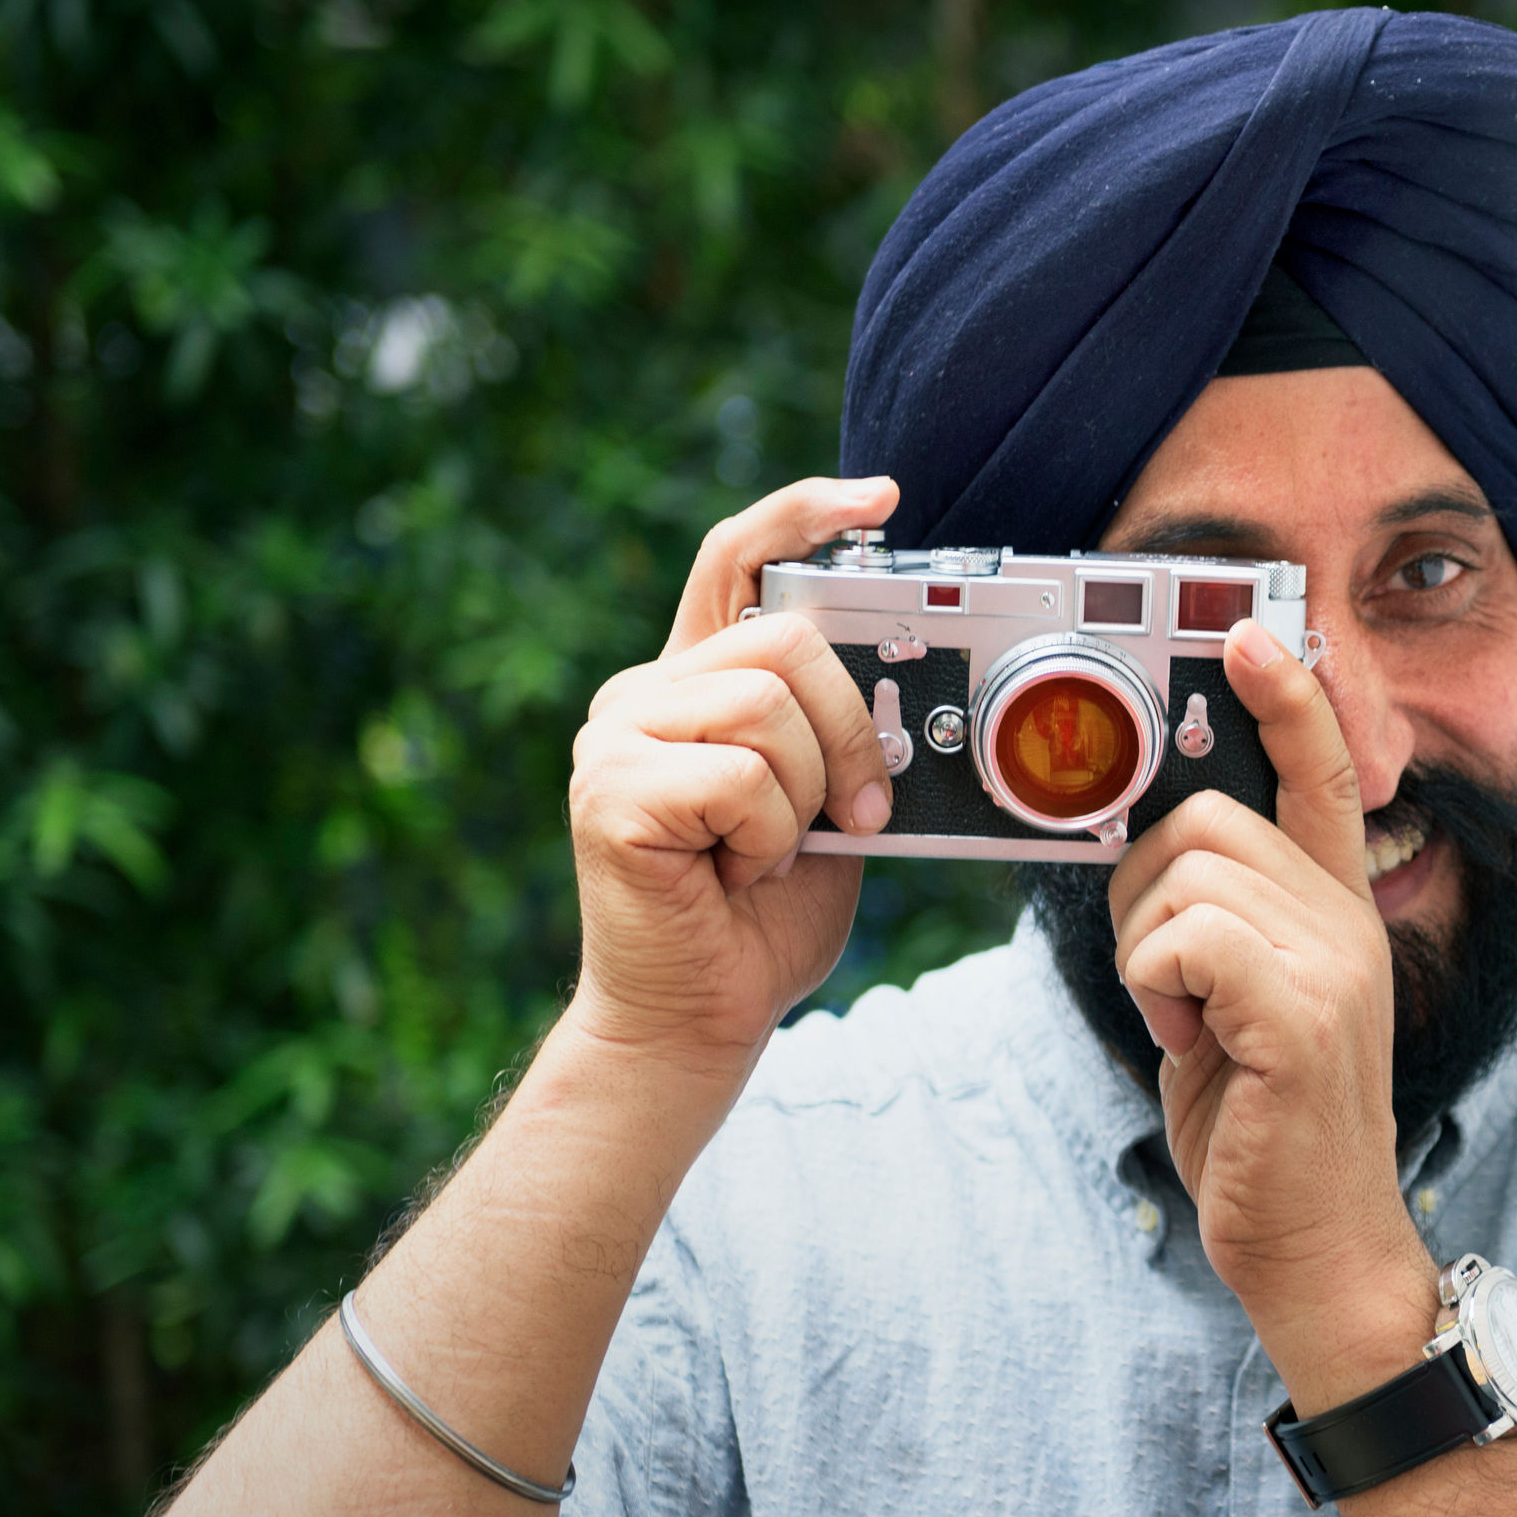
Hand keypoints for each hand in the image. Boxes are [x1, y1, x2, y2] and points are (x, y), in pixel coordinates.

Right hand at [563, 476, 900, 1068]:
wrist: (699, 1020)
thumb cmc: (763, 919)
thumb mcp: (827, 803)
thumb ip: (838, 732)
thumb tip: (906, 683)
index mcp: (693, 683)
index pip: (736, 557)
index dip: (805, 512)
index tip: (880, 496)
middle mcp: (643, 695)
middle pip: (784, 639)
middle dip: (852, 731)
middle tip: (857, 813)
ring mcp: (616, 739)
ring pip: (769, 707)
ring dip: (807, 798)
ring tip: (768, 855)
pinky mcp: (611, 792)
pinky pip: (742, 777)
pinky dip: (770, 839)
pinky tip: (734, 876)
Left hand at [1110, 621, 1437, 1407]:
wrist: (1317, 1246)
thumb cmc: (1265, 1129)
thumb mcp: (1243, 1006)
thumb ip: (1224, 925)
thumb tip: (1159, 854)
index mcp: (1341, 911)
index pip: (1326, 776)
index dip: (1292, 699)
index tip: (1257, 638)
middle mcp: (1351, 921)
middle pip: (1206, 819)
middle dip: (1145, 889)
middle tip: (1166, 982)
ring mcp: (1335, 964)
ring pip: (1183, 877)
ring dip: (1147, 949)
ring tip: (1185, 1022)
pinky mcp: (1303, 1014)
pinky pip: (1184, 940)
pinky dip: (1156, 987)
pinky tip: (1186, 1042)